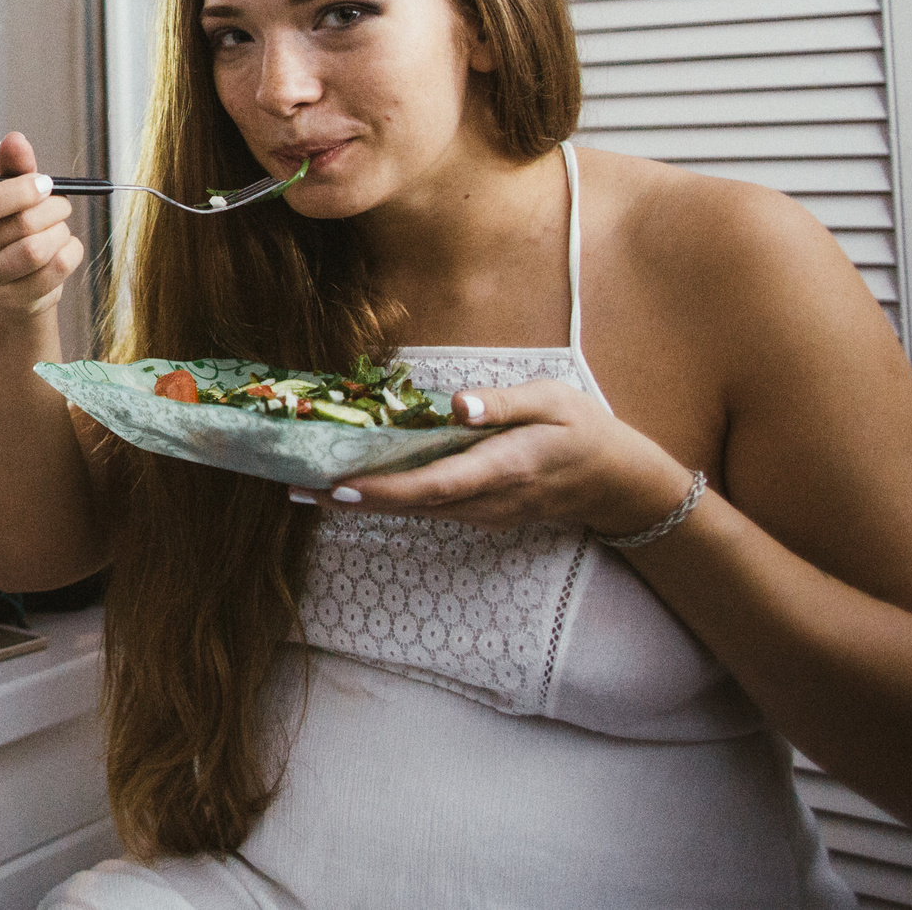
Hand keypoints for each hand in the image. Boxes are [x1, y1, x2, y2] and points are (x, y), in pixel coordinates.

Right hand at [0, 131, 83, 316]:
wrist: (14, 283)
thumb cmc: (9, 227)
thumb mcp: (9, 195)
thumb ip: (12, 168)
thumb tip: (15, 139)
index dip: (16, 192)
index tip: (45, 183)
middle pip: (16, 227)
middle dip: (51, 209)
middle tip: (63, 203)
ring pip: (36, 251)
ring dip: (60, 231)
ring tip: (61, 225)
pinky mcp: (11, 303)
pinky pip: (55, 271)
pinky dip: (70, 251)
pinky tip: (65, 246)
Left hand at [301, 378, 696, 536]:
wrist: (615, 480)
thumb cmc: (581, 428)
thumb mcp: (551, 399)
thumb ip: (502, 403)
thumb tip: (457, 404)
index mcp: (504, 467)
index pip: (436, 485)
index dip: (386, 489)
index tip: (342, 485)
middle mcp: (488, 499)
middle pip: (411, 505)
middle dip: (352, 498)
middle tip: (295, 485)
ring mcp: (482, 512)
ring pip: (413, 511)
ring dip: (360, 502)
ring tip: (305, 486)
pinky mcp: (477, 512)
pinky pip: (425, 508)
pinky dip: (385, 499)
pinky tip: (350, 486)